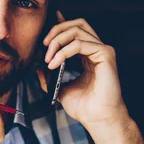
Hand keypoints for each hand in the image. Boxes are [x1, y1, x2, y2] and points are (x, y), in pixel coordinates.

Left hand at [36, 10, 129, 128]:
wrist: (96, 119)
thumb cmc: (83, 107)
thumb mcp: (59, 89)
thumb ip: (50, 76)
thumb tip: (38, 66)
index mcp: (88, 54)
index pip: (75, 30)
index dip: (59, 24)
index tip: (43, 31)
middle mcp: (97, 49)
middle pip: (77, 23)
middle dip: (56, 30)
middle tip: (43, 45)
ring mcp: (102, 50)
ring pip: (77, 30)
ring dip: (57, 41)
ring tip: (48, 59)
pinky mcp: (106, 55)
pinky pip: (80, 44)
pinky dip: (63, 52)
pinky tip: (55, 63)